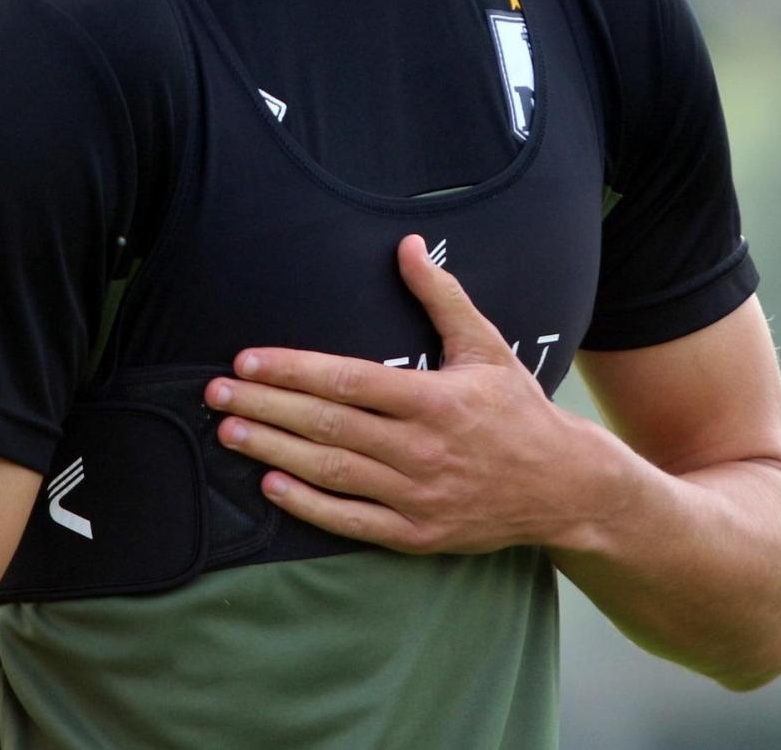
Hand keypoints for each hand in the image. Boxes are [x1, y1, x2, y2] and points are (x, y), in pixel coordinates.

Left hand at [204, 234, 620, 554]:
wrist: (564, 488)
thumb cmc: (518, 409)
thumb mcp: (486, 345)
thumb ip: (440, 296)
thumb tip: (407, 245)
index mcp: (436, 399)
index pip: (350, 380)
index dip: (294, 370)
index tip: (248, 359)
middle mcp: (423, 449)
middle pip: (330, 425)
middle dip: (267, 406)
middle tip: (216, 392)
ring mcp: (419, 497)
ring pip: (333, 471)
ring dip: (274, 449)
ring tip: (228, 430)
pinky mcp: (417, 534)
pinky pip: (351, 520)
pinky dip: (307, 504)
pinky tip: (269, 483)